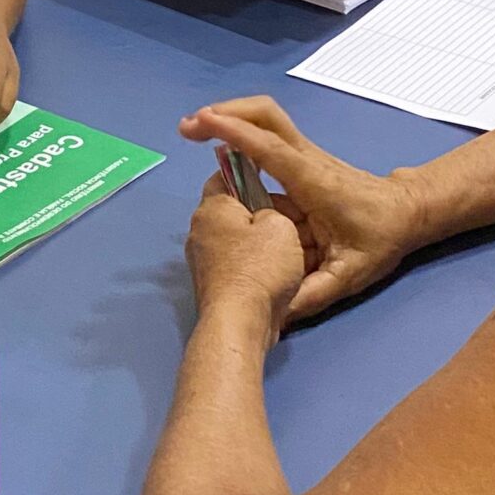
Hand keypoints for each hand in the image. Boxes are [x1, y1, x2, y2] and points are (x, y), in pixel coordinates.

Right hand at [180, 96, 425, 320]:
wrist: (406, 212)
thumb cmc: (380, 239)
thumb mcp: (349, 275)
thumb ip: (311, 294)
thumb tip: (272, 315)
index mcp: (314, 182)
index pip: (271, 149)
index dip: (236, 134)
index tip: (203, 125)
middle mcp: (307, 160)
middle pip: (267, 116)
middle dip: (227, 113)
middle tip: (188, 127)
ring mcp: (305, 156)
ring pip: (266, 121)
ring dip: (230, 119)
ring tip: (193, 133)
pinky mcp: (302, 160)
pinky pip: (268, 137)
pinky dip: (241, 134)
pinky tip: (220, 153)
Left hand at [185, 180, 306, 345]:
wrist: (241, 322)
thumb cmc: (260, 267)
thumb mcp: (280, 225)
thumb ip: (273, 209)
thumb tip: (265, 216)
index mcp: (211, 209)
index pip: (223, 176)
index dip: (248, 172)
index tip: (273, 178)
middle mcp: (200, 232)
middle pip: (234, 211)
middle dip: (264, 212)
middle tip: (294, 219)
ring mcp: (203, 261)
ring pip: (238, 239)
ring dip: (263, 241)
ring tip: (294, 247)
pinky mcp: (214, 285)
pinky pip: (238, 263)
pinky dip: (257, 264)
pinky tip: (280, 271)